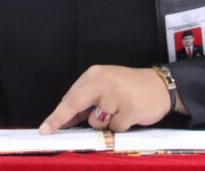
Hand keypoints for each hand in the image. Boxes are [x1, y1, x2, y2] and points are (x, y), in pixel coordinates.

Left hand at [39, 65, 171, 133]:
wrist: (160, 86)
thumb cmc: (129, 88)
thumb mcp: (105, 88)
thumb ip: (86, 102)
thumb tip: (65, 121)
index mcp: (95, 74)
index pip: (70, 97)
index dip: (56, 115)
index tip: (45, 128)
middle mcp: (103, 81)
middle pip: (75, 105)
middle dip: (60, 120)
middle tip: (47, 131)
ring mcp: (116, 94)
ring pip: (96, 122)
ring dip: (105, 123)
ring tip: (120, 110)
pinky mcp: (129, 108)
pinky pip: (115, 128)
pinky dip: (121, 126)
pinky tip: (130, 114)